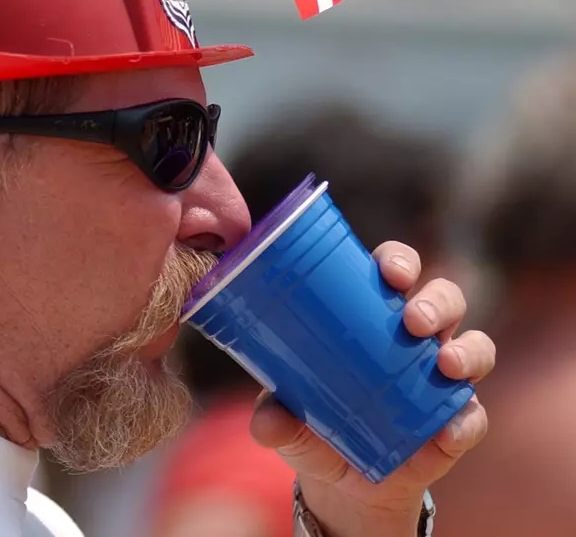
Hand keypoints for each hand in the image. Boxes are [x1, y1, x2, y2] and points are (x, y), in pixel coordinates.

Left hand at [249, 241, 495, 536]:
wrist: (339, 483)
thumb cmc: (311, 423)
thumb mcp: (285, 419)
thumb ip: (273, 417)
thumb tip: (267, 420)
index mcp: (372, 313)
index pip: (394, 268)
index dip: (399, 260)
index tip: (390, 272)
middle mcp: (415, 337)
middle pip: (445, 298)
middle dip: (437, 302)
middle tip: (414, 321)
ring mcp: (441, 379)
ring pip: (476, 345)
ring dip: (468, 350)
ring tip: (445, 364)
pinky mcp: (457, 423)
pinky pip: (474, 415)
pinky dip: (467, 420)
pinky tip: (450, 430)